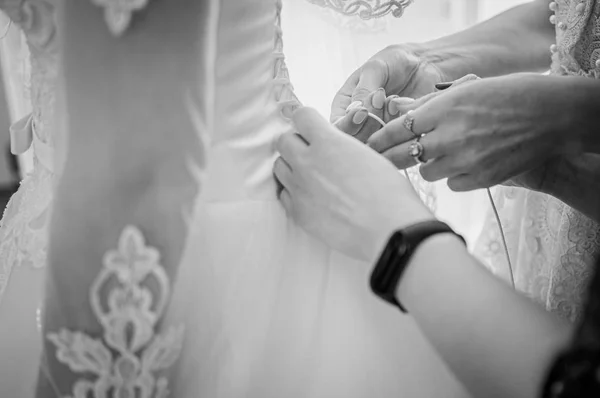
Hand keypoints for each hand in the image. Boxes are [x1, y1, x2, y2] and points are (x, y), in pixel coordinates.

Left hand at [274, 107, 433, 261]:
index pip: (301, 116)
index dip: (307, 121)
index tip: (313, 128)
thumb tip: (331, 148)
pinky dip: (293, 192)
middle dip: (296, 143)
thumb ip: (341, 147)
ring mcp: (299, 187)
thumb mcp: (367, 155)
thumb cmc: (388, 192)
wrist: (388, 229)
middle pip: (284, 141)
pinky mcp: (297, 211)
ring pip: (279, 166)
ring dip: (291, 166)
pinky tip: (309, 196)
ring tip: (310, 176)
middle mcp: (307, 161)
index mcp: (328, 142)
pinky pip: (284, 194)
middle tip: (312, 153)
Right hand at [331, 44, 446, 142]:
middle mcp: (358, 123)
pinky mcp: (397, 136)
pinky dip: (401, 126)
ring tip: (395, 100)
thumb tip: (355, 111)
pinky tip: (406, 106)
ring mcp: (378, 132)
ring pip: (376, 144)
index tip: (363, 112)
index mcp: (345, 106)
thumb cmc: (394, 62)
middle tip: (383, 101)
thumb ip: (363, 89)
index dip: (347, 125)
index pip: (337, 127)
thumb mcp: (375, 68)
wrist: (425, 64)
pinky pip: (396, 142)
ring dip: (387, 123)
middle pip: (355, 140)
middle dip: (370, 123)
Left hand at [367, 74, 574, 190]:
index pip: (397, 128)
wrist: (550, 117)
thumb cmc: (507, 96)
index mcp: (443, 108)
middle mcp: (450, 135)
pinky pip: (451, 183)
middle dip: (387, 159)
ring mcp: (464, 159)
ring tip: (443, 153)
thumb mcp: (467, 90)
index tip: (367, 146)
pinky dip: (453, 175)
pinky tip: (465, 163)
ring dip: (428, 164)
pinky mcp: (479, 178)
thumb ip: (429, 104)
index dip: (378, 140)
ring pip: (426, 172)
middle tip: (378, 163)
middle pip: (403, 155)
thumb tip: (397, 110)